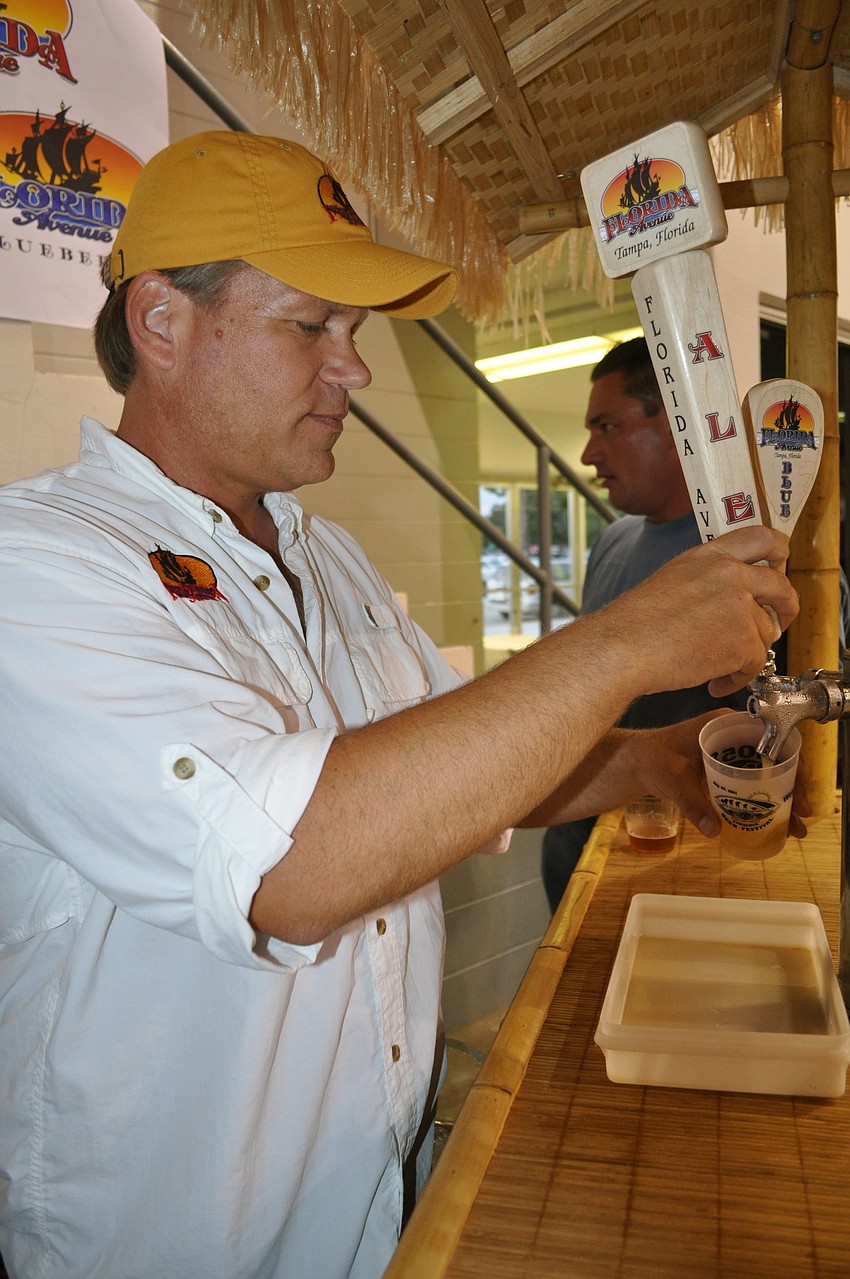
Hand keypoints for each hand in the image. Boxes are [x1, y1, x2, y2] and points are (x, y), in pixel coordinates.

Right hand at [597, 526, 797, 698]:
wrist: (623, 648)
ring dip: (747, 654)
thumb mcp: (674, 579)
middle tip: (777, 623)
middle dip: (786, 609)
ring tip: (718, 666)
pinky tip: (714, 681)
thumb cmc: (636, 623)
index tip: (779, 569)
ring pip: (766, 633)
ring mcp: (740, 606)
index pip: (762, 537)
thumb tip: (735, 599)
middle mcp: (730, 574)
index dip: (779, 554)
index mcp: (710, 555)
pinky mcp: (744, 640)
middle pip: (782, 586)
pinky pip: (755, 662)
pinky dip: (737, 677)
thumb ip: (708, 579)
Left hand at [630, 711, 809, 840]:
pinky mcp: (727, 771)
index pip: (768, 735)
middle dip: (793, 785)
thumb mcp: (672, 779)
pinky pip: (754, 785)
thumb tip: (714, 830)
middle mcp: (733, 737)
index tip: (802, 778)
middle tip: (804, 811)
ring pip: (767, 775)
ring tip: (797, 827)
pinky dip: (766, 803)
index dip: (790, 757)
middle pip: (773, 759)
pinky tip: (778, 823)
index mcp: (723, 725)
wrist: (636, 762)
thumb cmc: (652, 758)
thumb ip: (693, 803)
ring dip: (783, 799)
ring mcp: (732, 755)